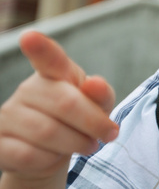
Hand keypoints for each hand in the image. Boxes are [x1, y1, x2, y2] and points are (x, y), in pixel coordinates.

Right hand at [0, 31, 118, 186]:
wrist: (51, 152)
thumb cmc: (77, 120)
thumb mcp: (97, 105)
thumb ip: (101, 94)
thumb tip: (94, 84)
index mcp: (54, 74)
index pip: (48, 58)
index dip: (40, 48)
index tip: (30, 37)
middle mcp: (28, 89)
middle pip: (65, 103)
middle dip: (94, 122)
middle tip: (109, 134)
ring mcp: (9, 115)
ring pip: (48, 132)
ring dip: (76, 143)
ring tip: (87, 145)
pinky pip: (29, 155)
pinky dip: (51, 160)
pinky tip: (55, 156)